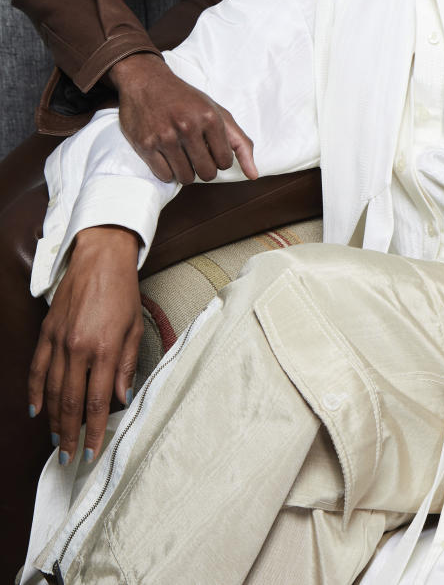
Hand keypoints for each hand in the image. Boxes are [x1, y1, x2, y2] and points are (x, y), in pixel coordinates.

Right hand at [28, 226, 142, 463]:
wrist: (101, 257)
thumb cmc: (123, 291)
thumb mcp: (135, 327)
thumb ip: (128, 365)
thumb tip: (123, 398)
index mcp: (106, 348)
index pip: (97, 401)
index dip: (93, 431)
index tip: (91, 452)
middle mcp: (79, 348)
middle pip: (71, 403)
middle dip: (70, 434)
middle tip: (69, 458)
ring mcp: (59, 340)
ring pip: (52, 391)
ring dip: (54, 420)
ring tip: (57, 441)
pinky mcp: (46, 332)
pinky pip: (37, 368)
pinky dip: (35, 392)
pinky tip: (37, 411)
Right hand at [109, 53, 256, 183]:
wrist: (147, 82)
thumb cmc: (186, 100)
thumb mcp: (218, 113)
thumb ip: (240, 143)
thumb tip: (253, 175)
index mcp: (210, 117)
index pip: (225, 162)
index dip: (220, 159)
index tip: (212, 149)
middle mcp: (188, 127)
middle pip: (207, 173)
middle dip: (205, 168)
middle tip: (197, 154)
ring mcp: (165, 137)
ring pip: (185, 177)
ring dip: (186, 171)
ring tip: (182, 154)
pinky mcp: (145, 145)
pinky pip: (164, 176)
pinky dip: (168, 171)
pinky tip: (167, 155)